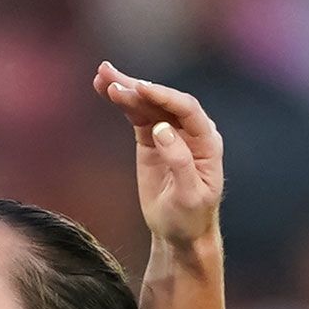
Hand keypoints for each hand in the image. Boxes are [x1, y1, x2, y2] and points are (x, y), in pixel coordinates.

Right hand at [94, 64, 223, 249]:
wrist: (180, 233)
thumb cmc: (190, 217)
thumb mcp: (188, 195)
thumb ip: (179, 160)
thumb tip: (162, 129)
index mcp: (207, 142)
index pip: (187, 110)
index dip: (164, 97)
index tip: (141, 89)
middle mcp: (190, 131)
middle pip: (164, 101)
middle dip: (139, 87)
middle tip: (111, 76)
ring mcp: (169, 133)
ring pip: (148, 104)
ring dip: (126, 88)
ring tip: (101, 75)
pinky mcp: (151, 138)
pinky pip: (137, 115)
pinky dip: (122, 102)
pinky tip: (106, 89)